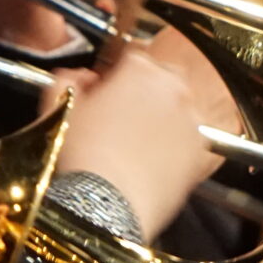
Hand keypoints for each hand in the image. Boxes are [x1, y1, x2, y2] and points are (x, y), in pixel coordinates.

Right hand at [51, 34, 221, 239]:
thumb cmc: (81, 157)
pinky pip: (190, 140)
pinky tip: (154, 162)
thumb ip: (68, 78)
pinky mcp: (202, 152)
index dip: (115, 74)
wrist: (106, 206)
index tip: (106, 91)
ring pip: (179, 109)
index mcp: (139, 69)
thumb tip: (78, 78)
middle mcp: (173, 88)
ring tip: (138, 144)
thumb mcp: (59, 107)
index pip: (131, 57)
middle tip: (122, 117)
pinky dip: (177, 146)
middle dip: (144, 92)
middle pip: (162, 79)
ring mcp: (192, 120)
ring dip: (163, 118)